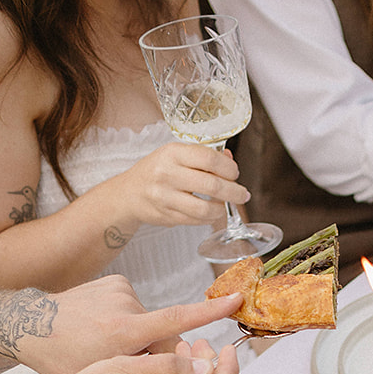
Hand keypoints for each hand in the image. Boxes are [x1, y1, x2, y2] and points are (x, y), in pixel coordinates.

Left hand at [14, 276, 242, 373]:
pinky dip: (128, 321)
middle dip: (156, 353)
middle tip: (128, 365)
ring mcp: (120, 290)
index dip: (209, 312)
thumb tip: (184, 370)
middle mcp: (125, 305)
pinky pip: (137, 308)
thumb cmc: (62, 357)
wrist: (29, 324)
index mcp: (123, 332)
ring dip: (139, 338)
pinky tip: (104, 327)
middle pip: (163, 335)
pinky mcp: (116, 281)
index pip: (177, 319)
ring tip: (106, 344)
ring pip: (149, 324)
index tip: (235, 300)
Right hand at [104, 141, 250, 231]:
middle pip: (212, 184)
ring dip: (222, 209)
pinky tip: (210, 211)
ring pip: (206, 208)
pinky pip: (197, 220)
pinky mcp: (167, 216)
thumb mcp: (175, 155)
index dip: (229, 167)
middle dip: (234, 192)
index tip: (235, 173)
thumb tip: (230, 158)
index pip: (209, 158)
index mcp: (172, 153)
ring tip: (225, 205)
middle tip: (243, 194)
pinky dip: (209, 218)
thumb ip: (202, 156)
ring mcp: (166, 197)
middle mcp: (167, 174)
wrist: (129, 193)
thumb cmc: (157, 170)